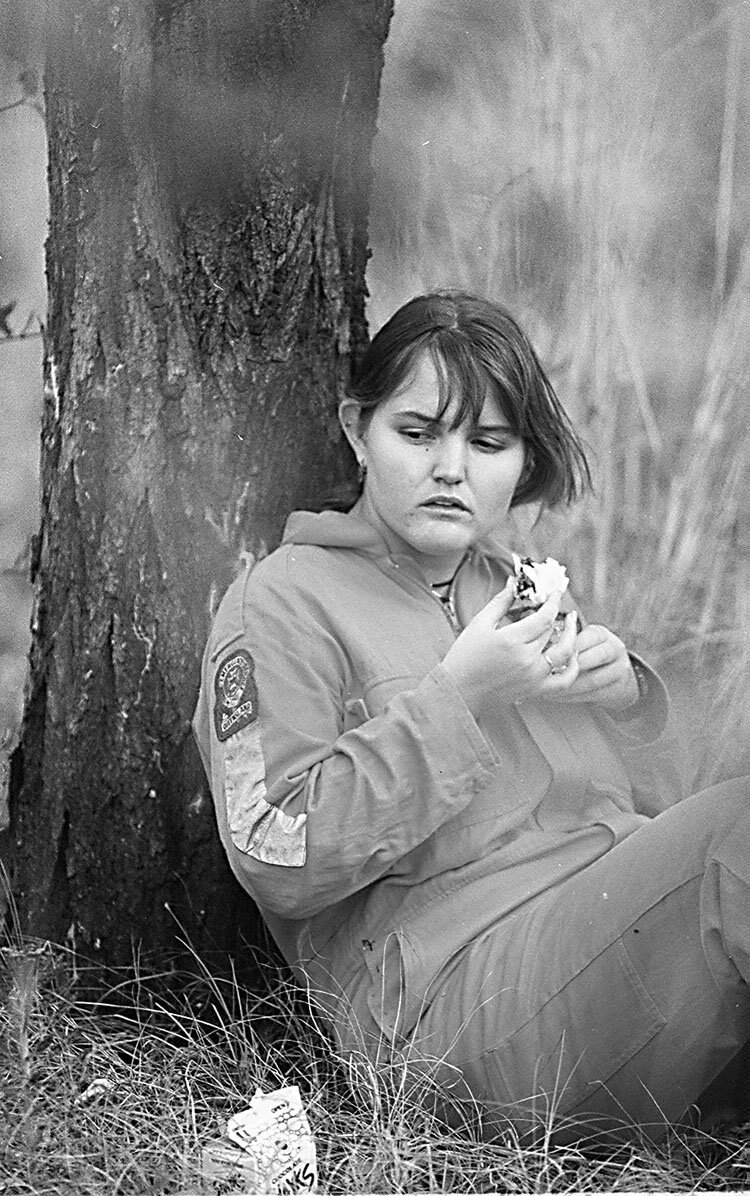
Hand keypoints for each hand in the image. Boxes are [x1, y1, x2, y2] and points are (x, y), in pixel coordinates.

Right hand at [442, 579, 579, 716]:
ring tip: (570, 624)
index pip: (544, 616)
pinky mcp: (535, 690)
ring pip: (565, 652)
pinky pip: (565, 680)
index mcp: (512, 640)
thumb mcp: (479, 624)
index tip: (556, 592)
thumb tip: (514, 583)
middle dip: (556, 614)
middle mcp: (526, 659)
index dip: (553, 601)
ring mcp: (534, 676)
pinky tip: (572, 654)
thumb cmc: (464, 657)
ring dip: (571, 635)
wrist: (458, 692)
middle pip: (553, 631)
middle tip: (554, 605)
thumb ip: (500, 602)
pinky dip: (573, 667)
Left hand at [549, 623, 638, 710]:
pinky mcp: (618, 688)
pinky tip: (558, 696)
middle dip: (569, 667)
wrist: (617, 678)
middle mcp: (615, 648)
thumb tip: (542, 647)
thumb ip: (566, 642)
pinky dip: (574, 697)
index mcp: (602, 634)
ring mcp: (620, 669)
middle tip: (548, 674)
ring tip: (548, 688)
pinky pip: (594, 694)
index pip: (588, 636)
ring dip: (569, 685)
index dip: (569, 646)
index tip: (550, 655)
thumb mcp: (582, 642)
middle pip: (593, 657)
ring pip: (592, 679)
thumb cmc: (589, 655)